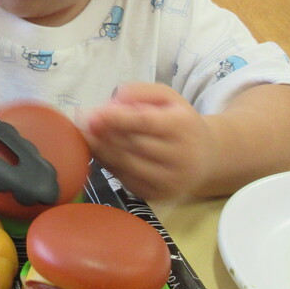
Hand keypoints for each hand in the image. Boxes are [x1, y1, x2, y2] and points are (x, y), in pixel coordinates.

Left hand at [81, 83, 212, 200]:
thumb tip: (114, 100)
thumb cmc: (179, 121)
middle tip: (83, 123)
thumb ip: (140, 92)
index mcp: (183, 126)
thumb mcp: (167, 97)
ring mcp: (170, 180)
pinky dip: (108, 165)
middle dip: (104, 134)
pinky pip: (125, 180)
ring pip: (126, 164)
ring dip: (102, 150)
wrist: (206, 157)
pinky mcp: (158, 196)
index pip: (145, 123)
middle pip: (132, 145)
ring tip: (87, 136)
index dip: (117, 119)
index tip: (92, 114)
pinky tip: (101, 151)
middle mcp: (180, 157)